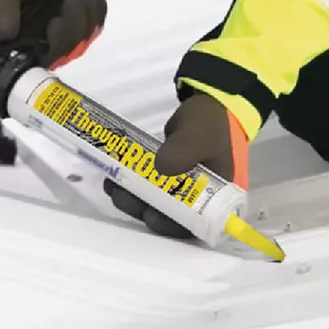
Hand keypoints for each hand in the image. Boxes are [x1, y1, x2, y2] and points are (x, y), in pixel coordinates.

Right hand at [0, 0, 105, 68]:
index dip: (56, 46)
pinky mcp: (74, 25)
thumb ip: (2, 14)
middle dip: (74, 25)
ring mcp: (60, 37)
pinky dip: (97, 10)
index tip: (56, 22)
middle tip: (70, 1)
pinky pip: (95, 24)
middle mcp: (40, 47)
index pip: (43, 59)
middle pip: (68, 50)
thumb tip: (4, 35)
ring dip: (88, 16)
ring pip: (84, 39)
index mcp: (19, 46)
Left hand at [103, 91, 250, 237]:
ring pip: (156, 204)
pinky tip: (115, 176)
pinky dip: (134, 184)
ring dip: (133, 198)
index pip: (193, 225)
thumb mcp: (197, 136)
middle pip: (170, 217)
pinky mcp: (169, 177)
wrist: (210, 102)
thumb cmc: (209, 123)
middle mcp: (200, 200)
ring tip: (112, 184)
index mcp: (217, 200)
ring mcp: (184, 188)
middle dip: (143, 209)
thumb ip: (181, 152)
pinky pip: (150, 187)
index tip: (149, 214)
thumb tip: (159, 169)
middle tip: (120, 194)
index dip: (170, 224)